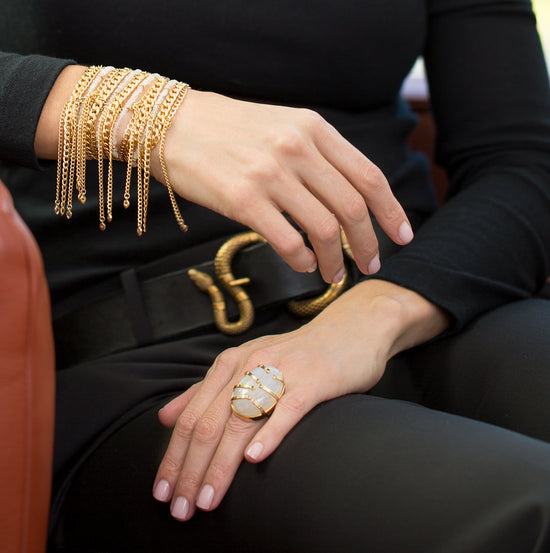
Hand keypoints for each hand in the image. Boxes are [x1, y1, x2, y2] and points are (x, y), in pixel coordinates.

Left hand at [151, 280, 449, 520]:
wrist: (348, 331)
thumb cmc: (295, 355)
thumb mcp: (245, 365)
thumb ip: (205, 390)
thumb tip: (164, 417)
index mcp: (229, 364)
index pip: (190, 417)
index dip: (172, 456)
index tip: (161, 491)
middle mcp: (249, 366)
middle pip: (209, 424)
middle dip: (190, 470)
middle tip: (179, 509)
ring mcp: (281, 373)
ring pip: (241, 422)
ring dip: (220, 466)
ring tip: (207, 501)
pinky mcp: (313, 381)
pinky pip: (287, 410)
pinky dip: (269, 434)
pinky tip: (254, 460)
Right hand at [152, 90, 413, 283]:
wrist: (172, 125)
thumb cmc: (228, 130)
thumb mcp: (281, 126)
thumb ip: (316, 154)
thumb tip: (345, 196)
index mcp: (314, 129)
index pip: (368, 176)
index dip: (391, 211)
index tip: (401, 235)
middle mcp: (298, 149)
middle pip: (352, 208)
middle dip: (368, 244)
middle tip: (370, 264)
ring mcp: (271, 174)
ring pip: (324, 229)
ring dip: (334, 260)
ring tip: (333, 274)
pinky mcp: (244, 199)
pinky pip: (288, 241)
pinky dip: (302, 261)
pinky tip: (302, 266)